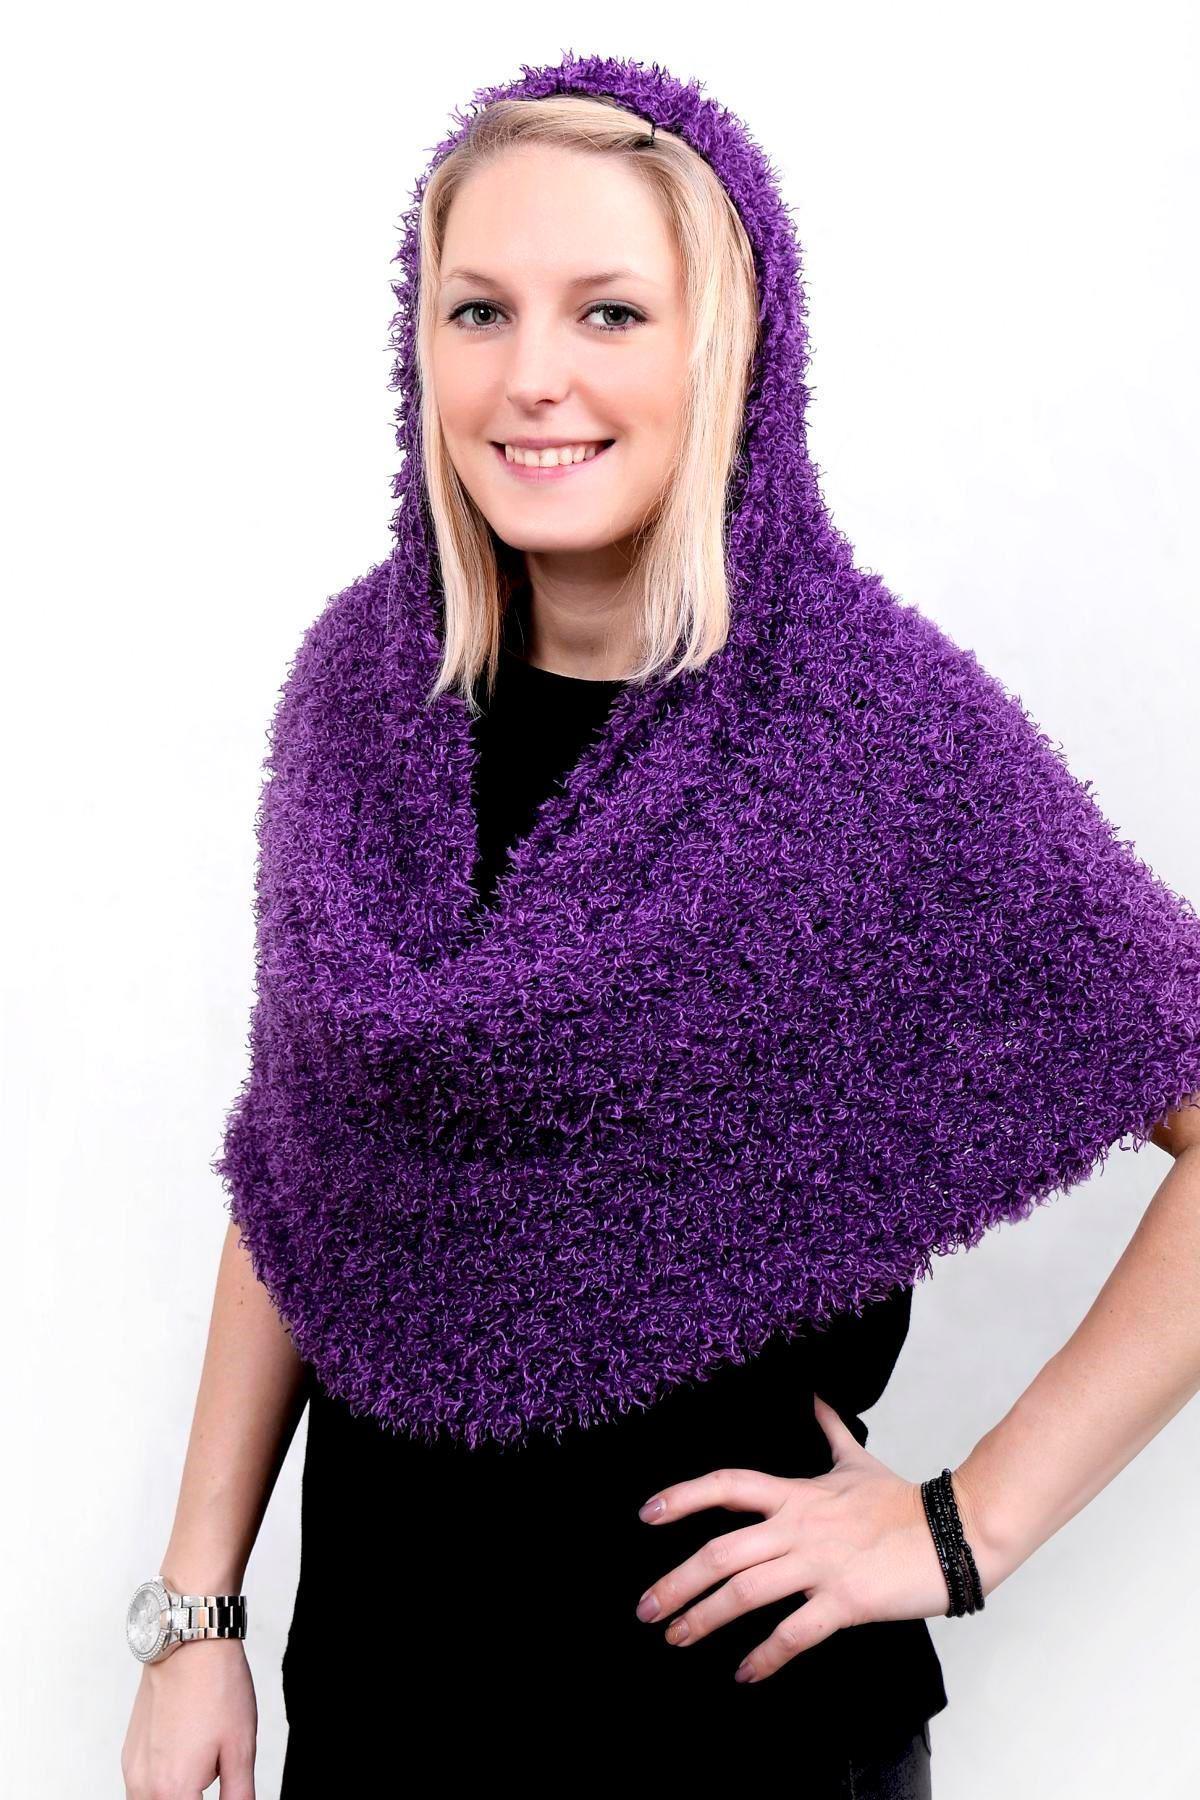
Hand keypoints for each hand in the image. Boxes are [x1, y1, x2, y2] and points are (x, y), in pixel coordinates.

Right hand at [121, 1638, 257, 1797]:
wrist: (189, 1643)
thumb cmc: (216, 1687)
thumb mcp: (241, 1749)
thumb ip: (239, 1796)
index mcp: (172, 1790)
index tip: (229, 1795)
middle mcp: (144, 1786)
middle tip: (214, 1782)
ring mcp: (132, 1770)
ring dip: (176, 1799)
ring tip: (202, 1783)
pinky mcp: (129, 1755)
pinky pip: (141, 1792)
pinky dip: (162, 1792)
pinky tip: (187, 1771)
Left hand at [633, 1392, 999, 1683]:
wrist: (955, 1532)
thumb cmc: (902, 1500)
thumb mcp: (856, 1460)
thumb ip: (829, 1431)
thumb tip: (814, 1396)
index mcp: (796, 1494)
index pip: (728, 1485)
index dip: (684, 1496)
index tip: (647, 1514)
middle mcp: (799, 1527)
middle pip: (722, 1550)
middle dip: (678, 1581)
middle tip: (647, 1608)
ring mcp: (820, 1564)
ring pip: (747, 1591)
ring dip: (705, 1618)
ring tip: (677, 1637)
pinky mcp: (845, 1600)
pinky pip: (795, 1632)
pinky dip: (766, 1656)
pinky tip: (745, 1674)